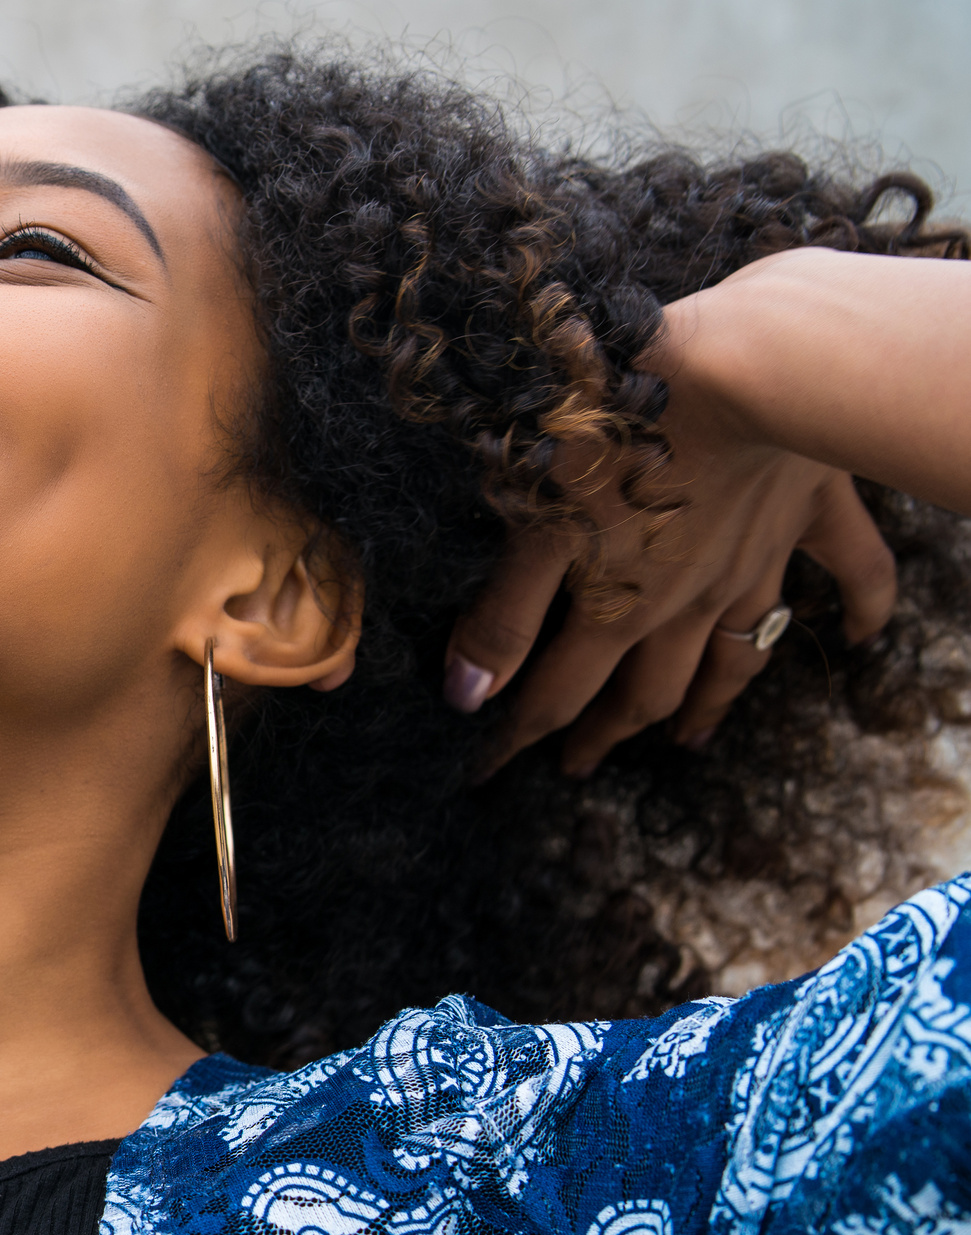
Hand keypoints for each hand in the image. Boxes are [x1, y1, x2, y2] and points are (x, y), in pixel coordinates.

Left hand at [444, 287, 898, 777]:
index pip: (558, 693)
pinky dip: (864, 605)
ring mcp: (759, 558)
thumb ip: (507, 614)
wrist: (743, 363)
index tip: (489, 771)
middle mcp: (692, 599)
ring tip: (688, 740)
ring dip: (710, 702)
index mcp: (620, 603)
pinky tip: (864, 634)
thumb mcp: (536, 521)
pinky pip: (853, 569)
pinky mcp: (812, 507)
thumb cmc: (618, 429)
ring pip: (736, 654)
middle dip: (606, 732)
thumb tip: (468, 697)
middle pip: (646, 689)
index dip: (518, 737)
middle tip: (579, 764)